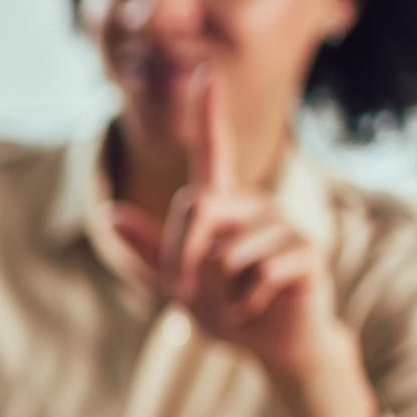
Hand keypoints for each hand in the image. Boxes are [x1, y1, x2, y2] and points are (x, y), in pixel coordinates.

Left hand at [110, 68, 377, 416]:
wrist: (275, 345)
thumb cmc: (227, 310)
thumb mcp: (178, 285)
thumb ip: (148, 251)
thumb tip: (110, 214)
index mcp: (220, 207)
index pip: (211, 151)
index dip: (206, 113)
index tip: (204, 71)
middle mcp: (252, 204)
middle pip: (195, 207)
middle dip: (182, 259)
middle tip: (194, 294)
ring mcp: (282, 224)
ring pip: (224, 248)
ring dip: (218, 290)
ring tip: (236, 302)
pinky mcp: (306, 250)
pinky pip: (256, 272)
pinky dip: (245, 301)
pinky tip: (258, 306)